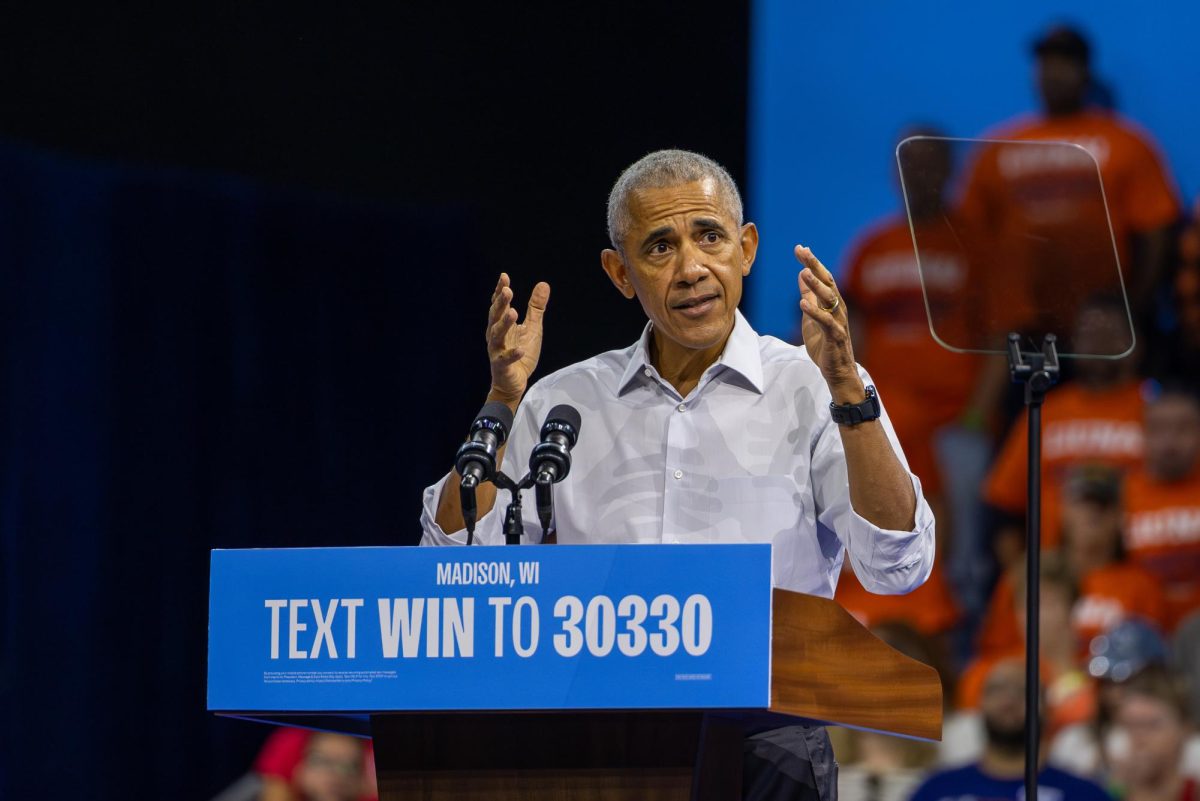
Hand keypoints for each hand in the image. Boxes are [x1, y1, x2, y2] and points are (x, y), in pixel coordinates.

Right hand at [487, 273, 549, 405]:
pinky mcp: (502, 366)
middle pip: (495, 317)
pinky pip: (505, 359)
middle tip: (507, 291)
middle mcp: (495, 335)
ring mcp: (497, 351)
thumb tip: (543, 284)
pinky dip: (512, 355)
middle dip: (500, 304)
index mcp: (502, 324)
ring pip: (497, 335)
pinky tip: (520, 350)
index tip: (504, 277)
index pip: (498, 304)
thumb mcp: (532, 327)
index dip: (499, 291)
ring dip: (504, 324)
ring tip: (513, 312)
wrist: (514, 382)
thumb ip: (535, 308)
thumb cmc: (520, 353)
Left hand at [796, 245, 862, 400]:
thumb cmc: (824, 343)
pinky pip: (826, 322)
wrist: (836, 370)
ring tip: (803, 273)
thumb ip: (808, 297)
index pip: (823, 277)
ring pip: (829, 299)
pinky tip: (802, 304)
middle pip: (828, 282)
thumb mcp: (811, 316)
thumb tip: (801, 275)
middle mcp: (837, 308)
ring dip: (816, 285)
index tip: (800, 248)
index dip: (812, 262)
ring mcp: (838, 321)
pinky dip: (815, 312)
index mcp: (831, 302)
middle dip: (815, 266)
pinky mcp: (835, 336)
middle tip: (803, 251)